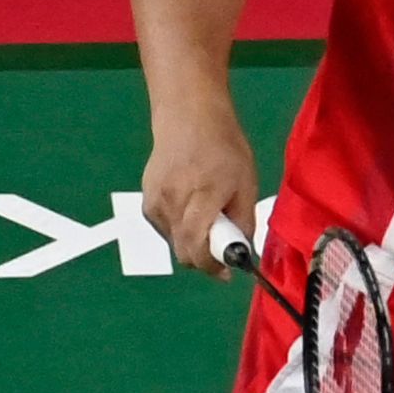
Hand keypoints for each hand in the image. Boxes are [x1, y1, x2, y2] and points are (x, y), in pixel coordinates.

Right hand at [142, 100, 259, 277]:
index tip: (226, 273)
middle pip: (184, 251)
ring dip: (193, 243)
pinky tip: (191, 208)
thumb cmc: (224, 147)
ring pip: (174, 243)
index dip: (211, 265)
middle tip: (223, 250)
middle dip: (205, 259)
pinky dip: (181, 230)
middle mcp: (173, 202)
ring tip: (209, 217)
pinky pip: (166, 230)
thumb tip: (243, 252)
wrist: (188, 119)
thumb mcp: (247, 181)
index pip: (197, 245)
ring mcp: (155, 203)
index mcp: (202, 194)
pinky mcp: (146, 203)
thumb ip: (243, 219)